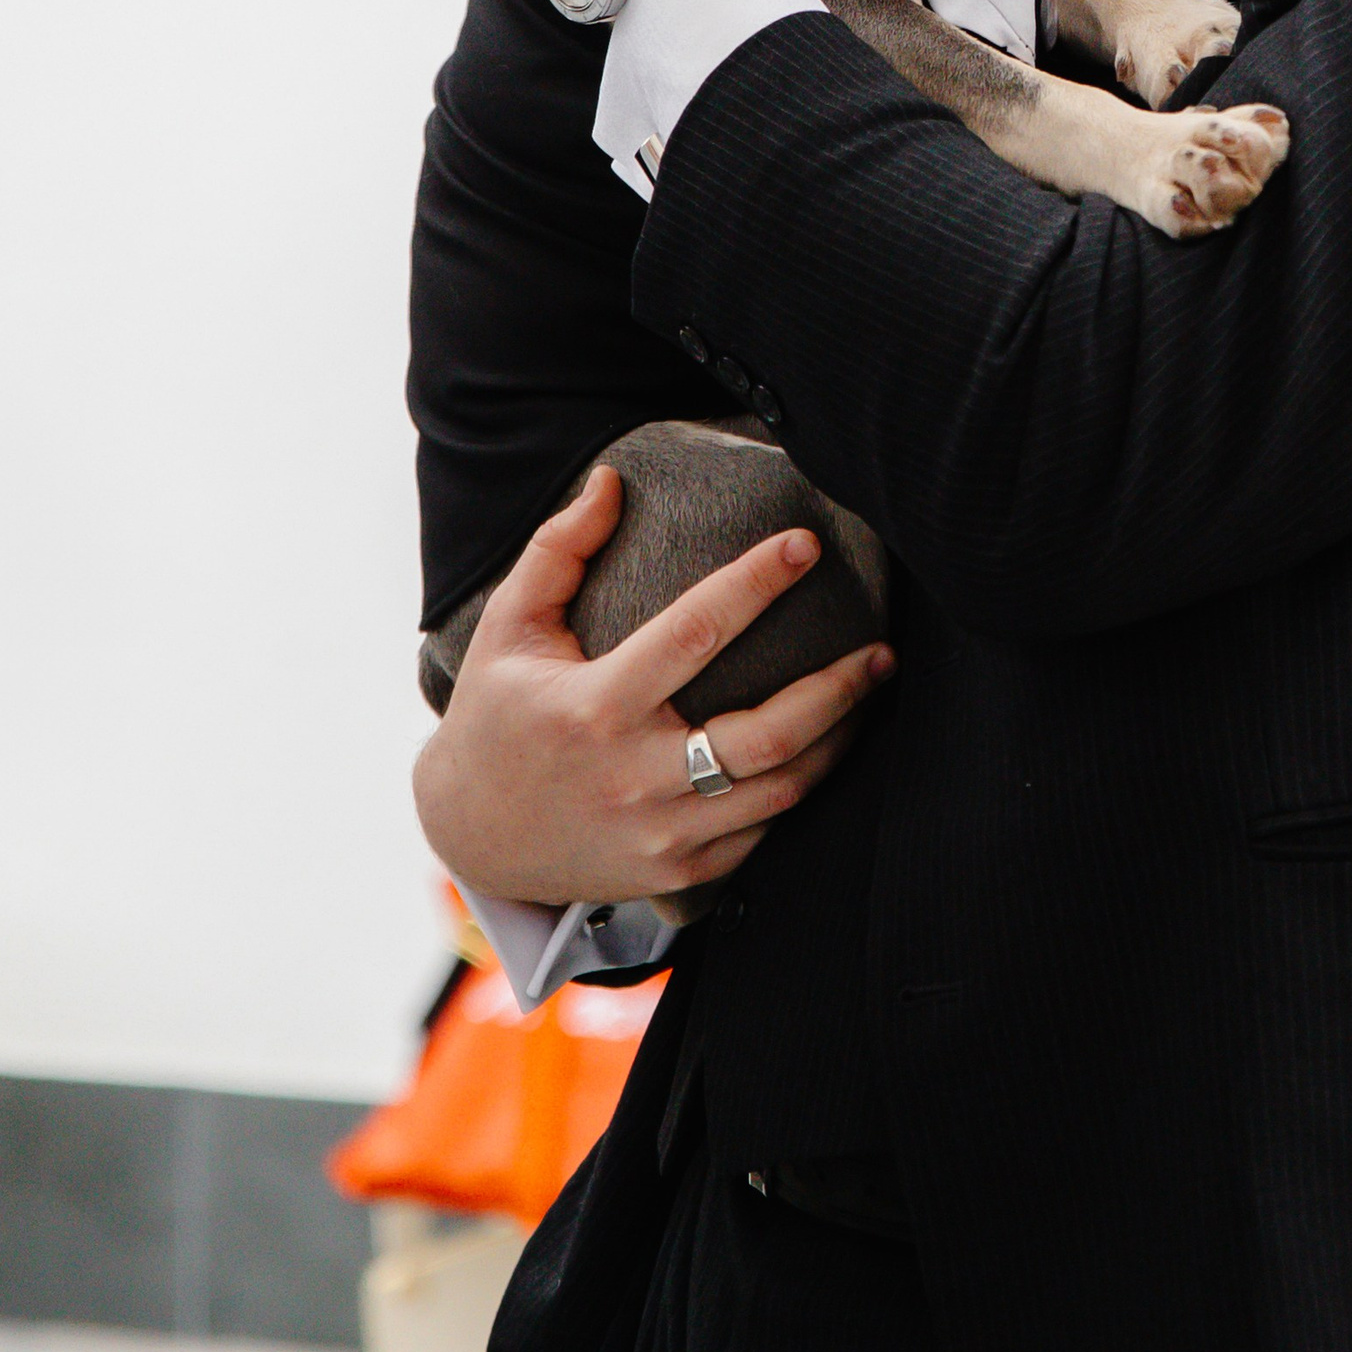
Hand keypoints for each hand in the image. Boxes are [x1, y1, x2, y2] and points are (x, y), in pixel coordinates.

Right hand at [412, 463, 894, 908]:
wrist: (472, 836)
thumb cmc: (496, 715)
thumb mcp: (508, 628)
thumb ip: (558, 549)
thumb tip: (611, 479)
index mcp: (594, 708)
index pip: (695, 633)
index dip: (756, 583)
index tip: (805, 545)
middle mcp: (634, 776)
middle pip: (767, 734)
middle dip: (837, 687)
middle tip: (880, 648)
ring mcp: (661, 834)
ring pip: (780, 788)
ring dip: (838, 738)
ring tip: (869, 691)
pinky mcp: (679, 873)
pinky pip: (764, 830)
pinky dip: (802, 787)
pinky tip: (825, 748)